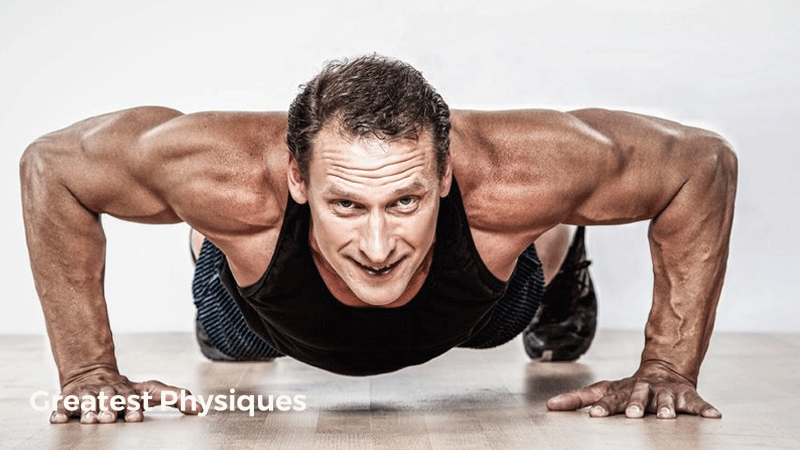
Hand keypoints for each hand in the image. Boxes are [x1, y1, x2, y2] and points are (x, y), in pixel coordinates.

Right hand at [50, 367, 201, 423]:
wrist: (92, 374)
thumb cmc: (127, 391)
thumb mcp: (151, 391)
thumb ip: (176, 397)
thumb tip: (200, 409)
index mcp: (127, 392)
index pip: (132, 398)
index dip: (134, 407)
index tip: (137, 416)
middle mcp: (107, 393)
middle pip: (108, 400)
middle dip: (109, 409)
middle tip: (109, 419)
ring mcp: (87, 396)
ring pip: (85, 402)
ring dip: (86, 410)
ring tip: (89, 419)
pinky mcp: (67, 401)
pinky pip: (61, 407)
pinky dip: (60, 413)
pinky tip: (59, 419)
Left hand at [546, 362, 720, 418]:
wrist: (664, 369)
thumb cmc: (628, 388)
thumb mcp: (603, 390)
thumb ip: (577, 398)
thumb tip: (549, 406)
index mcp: (622, 391)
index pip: (608, 398)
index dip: (602, 407)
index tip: (594, 416)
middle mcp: (643, 390)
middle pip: (637, 397)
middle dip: (634, 406)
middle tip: (632, 415)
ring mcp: (665, 393)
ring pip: (666, 399)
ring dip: (666, 407)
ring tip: (666, 416)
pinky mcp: (687, 396)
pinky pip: (698, 404)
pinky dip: (705, 409)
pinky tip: (713, 416)